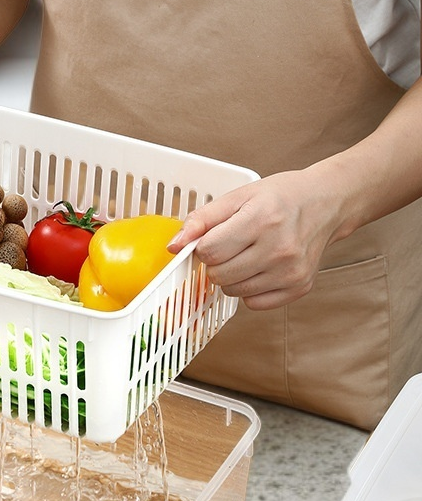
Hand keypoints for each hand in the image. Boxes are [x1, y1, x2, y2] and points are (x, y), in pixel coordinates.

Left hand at [167, 169, 345, 309]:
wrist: (327, 203)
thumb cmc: (279, 198)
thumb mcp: (238, 197)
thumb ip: (201, 220)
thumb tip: (174, 246)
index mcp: (261, 219)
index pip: (209, 251)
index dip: (204, 246)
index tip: (215, 238)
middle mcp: (279, 248)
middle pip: (218, 275)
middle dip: (216, 262)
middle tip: (231, 246)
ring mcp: (291, 271)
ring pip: (233, 291)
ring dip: (231, 277)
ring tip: (248, 255)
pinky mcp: (298, 287)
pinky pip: (253, 303)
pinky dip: (250, 289)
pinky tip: (261, 268)